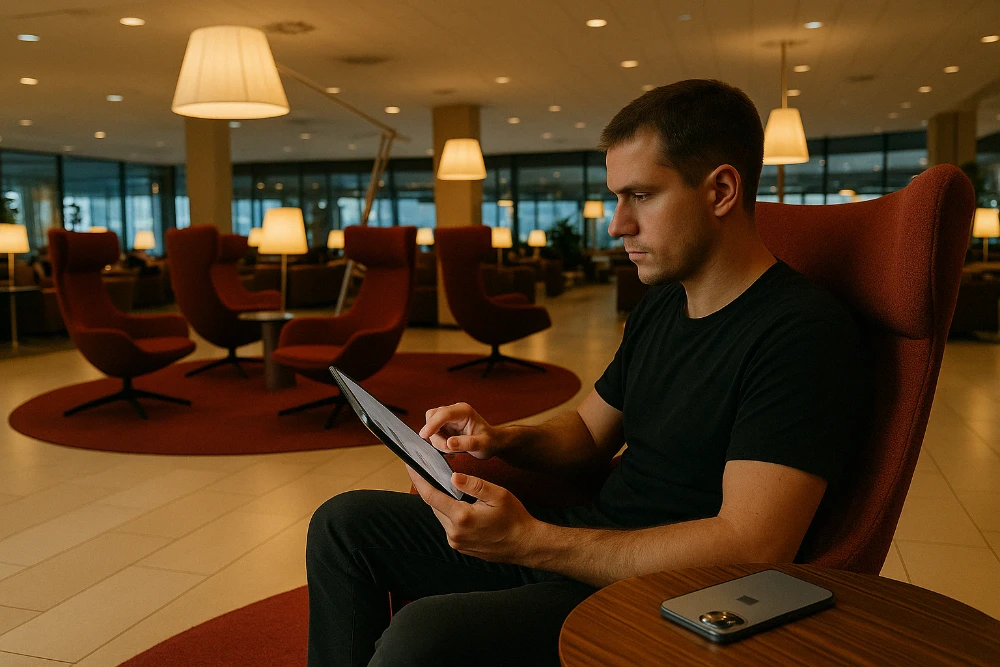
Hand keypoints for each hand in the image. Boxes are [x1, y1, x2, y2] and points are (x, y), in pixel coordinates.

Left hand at [406, 466, 540, 564]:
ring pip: (440, 515)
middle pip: (434, 505)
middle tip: (427, 469)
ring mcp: (456, 542)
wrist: (524, 544)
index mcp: (462, 517)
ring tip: (442, 484)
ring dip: (441, 500)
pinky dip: (448, 512)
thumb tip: (452, 476)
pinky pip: (447, 525)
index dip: (418, 479)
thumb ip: (475, 485)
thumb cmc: (514, 518)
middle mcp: (454, 532)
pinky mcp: (459, 546)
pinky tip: (456, 503)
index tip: (410, 465)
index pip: (431, 496)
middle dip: (430, 487)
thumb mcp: (499, 495)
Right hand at [418, 402, 500, 459]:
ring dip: (438, 441)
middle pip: (432, 416)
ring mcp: (448, 418)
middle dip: (435, 434)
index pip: (443, 414)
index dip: (432, 424)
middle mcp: (454, 411)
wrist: (491, 442)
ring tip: (454, 450)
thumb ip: (466, 444)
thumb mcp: (482, 445)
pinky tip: (450, 449)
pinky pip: (433, 433)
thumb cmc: (489, 442)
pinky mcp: (444, 426)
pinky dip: (438, 442)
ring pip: (431, 426)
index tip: (424, 435)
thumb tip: (449, 443)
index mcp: (464, 411)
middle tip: (448, 448)